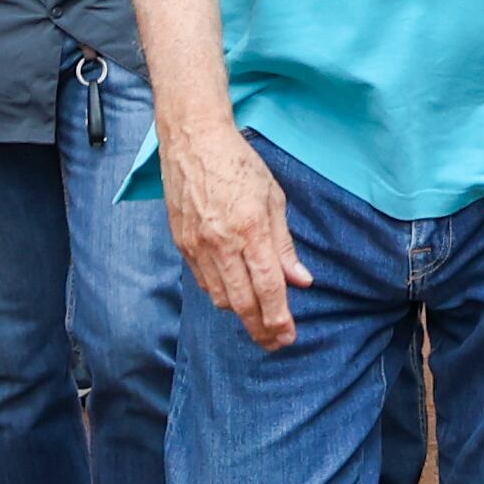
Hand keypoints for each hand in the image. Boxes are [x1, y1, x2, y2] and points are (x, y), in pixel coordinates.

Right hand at [161, 116, 311, 349]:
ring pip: (220, 297)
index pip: (268, 287)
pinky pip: (203, 282)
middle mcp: (221, 243)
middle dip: (261, 328)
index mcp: (250, 229)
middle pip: (242, 302)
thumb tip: (301, 280)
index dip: (279, 318)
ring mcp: (198, 245)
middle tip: (276, 341)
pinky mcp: (182, 243)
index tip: (288, 336)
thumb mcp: (274, 198)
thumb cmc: (238, 164)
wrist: (193, 141)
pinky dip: (220, 294)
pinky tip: (234, 295)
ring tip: (259, 323)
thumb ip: (285, 245)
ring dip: (241, 315)